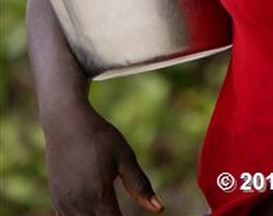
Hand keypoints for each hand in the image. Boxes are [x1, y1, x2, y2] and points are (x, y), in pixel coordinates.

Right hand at [44, 103, 162, 215]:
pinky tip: (92, 210)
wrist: (66, 122)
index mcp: (99, 194)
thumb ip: (140, 185)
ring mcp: (64, 204)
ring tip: (107, 209)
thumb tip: (159, 209)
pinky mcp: (56, 200)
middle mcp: (79, 204)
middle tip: (118, 211)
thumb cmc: (99, 137)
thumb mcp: (124, 156)